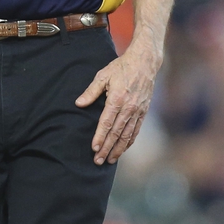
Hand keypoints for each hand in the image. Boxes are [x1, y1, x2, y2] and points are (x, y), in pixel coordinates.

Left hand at [75, 48, 159, 164]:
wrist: (145, 62)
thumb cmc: (121, 67)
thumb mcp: (103, 75)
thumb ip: (91, 91)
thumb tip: (78, 103)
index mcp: (117, 99)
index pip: (107, 123)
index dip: (100, 137)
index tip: (94, 149)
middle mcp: (129, 108)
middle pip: (116, 133)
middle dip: (107, 148)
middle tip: (98, 161)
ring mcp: (138, 111)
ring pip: (127, 135)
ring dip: (118, 149)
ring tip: (110, 160)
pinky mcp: (143, 111)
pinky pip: (136, 130)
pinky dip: (129, 142)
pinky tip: (123, 149)